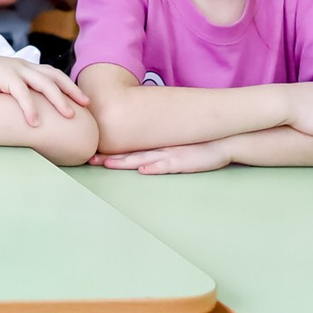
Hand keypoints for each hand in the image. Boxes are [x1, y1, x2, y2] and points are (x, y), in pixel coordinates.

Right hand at [0, 52, 82, 126]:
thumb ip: (11, 91)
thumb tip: (20, 109)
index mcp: (22, 66)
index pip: (51, 73)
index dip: (67, 85)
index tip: (82, 98)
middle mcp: (22, 65)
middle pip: (54, 76)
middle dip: (72, 90)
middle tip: (87, 104)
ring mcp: (14, 70)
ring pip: (44, 84)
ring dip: (59, 100)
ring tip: (69, 116)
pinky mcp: (3, 77)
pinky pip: (21, 93)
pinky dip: (30, 108)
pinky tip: (35, 123)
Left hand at [94, 139, 233, 174]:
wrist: (223, 142)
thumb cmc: (199, 146)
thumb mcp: (176, 146)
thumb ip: (161, 150)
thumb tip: (143, 158)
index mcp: (158, 146)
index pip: (130, 149)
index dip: (111, 152)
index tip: (93, 154)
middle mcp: (160, 149)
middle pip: (131, 154)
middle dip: (110, 158)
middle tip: (90, 159)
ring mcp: (171, 155)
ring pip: (144, 159)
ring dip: (125, 162)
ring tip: (107, 164)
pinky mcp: (184, 162)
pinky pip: (167, 166)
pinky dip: (155, 168)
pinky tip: (142, 170)